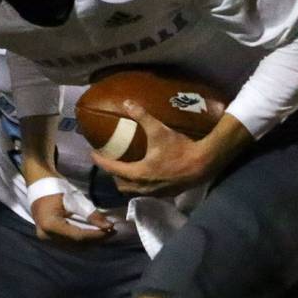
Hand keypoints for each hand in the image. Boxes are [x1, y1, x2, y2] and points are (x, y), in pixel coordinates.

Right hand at [29, 189, 114, 243]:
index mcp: (49, 224)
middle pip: (76, 244)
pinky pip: (70, 244)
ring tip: (106, 234)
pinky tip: (95, 235)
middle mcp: (46, 235)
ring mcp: (47, 239)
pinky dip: (84, 241)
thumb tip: (109, 226)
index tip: (111, 231)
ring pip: (74, 247)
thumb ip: (91, 214)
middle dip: (96, 239)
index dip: (96, 235)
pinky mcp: (51, 238)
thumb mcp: (75, 200)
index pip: (78, 236)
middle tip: (113, 232)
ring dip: (92, 242)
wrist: (39, 186)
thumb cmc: (56, 188)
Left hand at [92, 101, 211, 196]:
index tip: (93, 155)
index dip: (101, 161)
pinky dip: (142, 186)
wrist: (203, 163)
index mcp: (138, 173)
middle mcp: (144, 187)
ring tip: (127, 171)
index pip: (113, 168)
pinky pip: (148, 193)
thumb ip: (142, 116)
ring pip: (134, 192)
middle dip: (114, 176)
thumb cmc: (179, 148)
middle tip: (112, 163)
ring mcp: (156, 192)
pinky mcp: (167, 194)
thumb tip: (126, 103)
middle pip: (121, 185)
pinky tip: (148, 176)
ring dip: (128, 183)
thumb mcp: (159, 130)